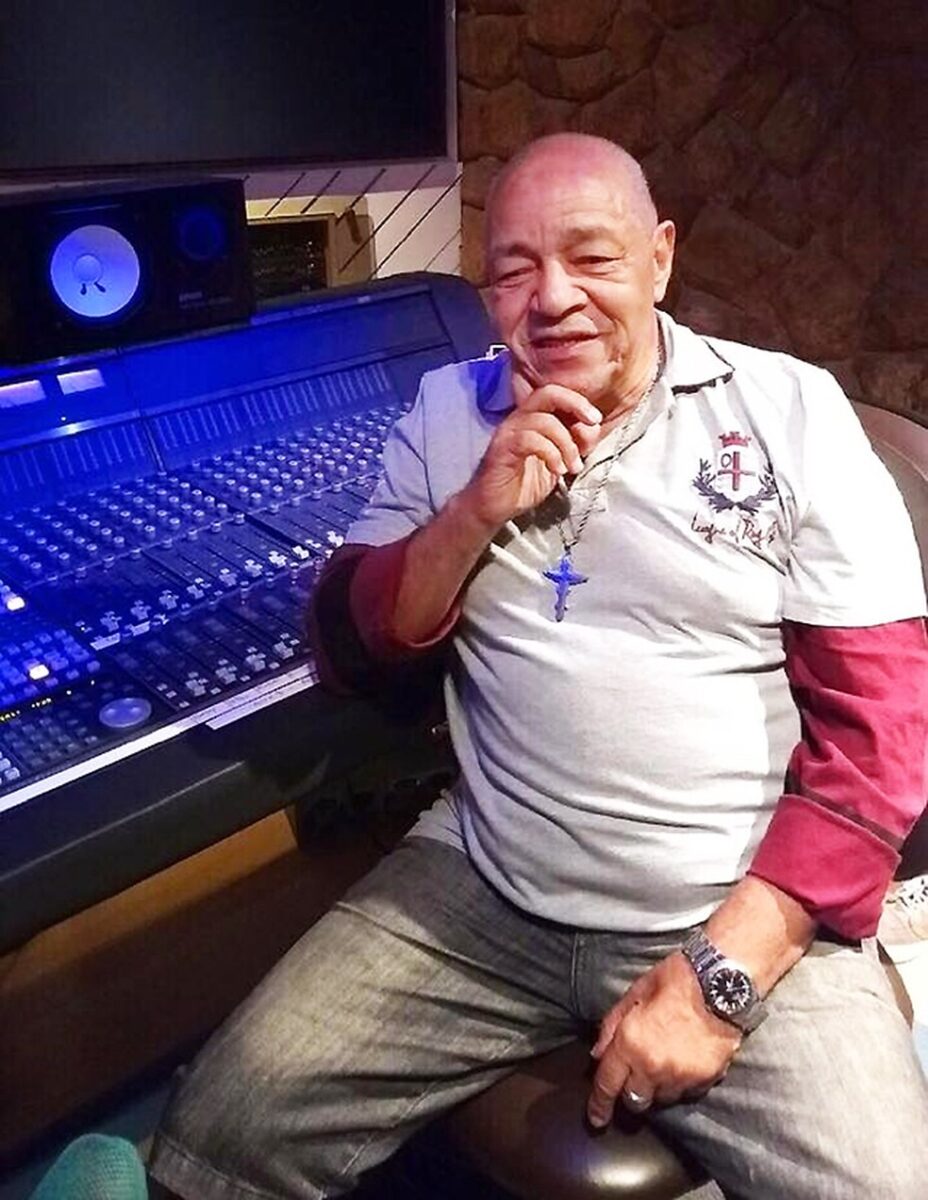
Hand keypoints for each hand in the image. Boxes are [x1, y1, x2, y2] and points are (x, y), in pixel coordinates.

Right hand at [460, 381, 600, 530]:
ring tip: (572, 467)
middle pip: (548, 393)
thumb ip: (574, 445)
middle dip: (575, 404)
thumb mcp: (558, 463)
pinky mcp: (502, 449)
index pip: (555, 394)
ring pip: (545, 421)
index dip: (578, 402)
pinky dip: (551, 454)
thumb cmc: (524, 485)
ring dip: (567, 444)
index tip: (595, 420)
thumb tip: (591, 429)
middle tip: (592, 423)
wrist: (494, 508)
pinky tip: (557, 470)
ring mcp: (509, 432)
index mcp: (532, 419)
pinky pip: (531, 440)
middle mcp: (518, 420)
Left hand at [587, 952, 741, 1126]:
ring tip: (661, 1064)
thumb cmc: (677, 980)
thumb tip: (598, 1053)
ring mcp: (680, 1077)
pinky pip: (685, 1094)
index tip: (597, 1118)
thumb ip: (612, 1024)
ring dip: (656, 1088)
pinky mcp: (704, 1080)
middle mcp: (653, 1067)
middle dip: (630, 1092)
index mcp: (631, 1043)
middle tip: (633, 1077)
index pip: (608, 1084)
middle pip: (634, 1101)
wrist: (723, 985)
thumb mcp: (636, 992)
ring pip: (661, 1100)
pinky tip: (682, 1064)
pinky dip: (679, 1085)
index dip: (599, 1105)